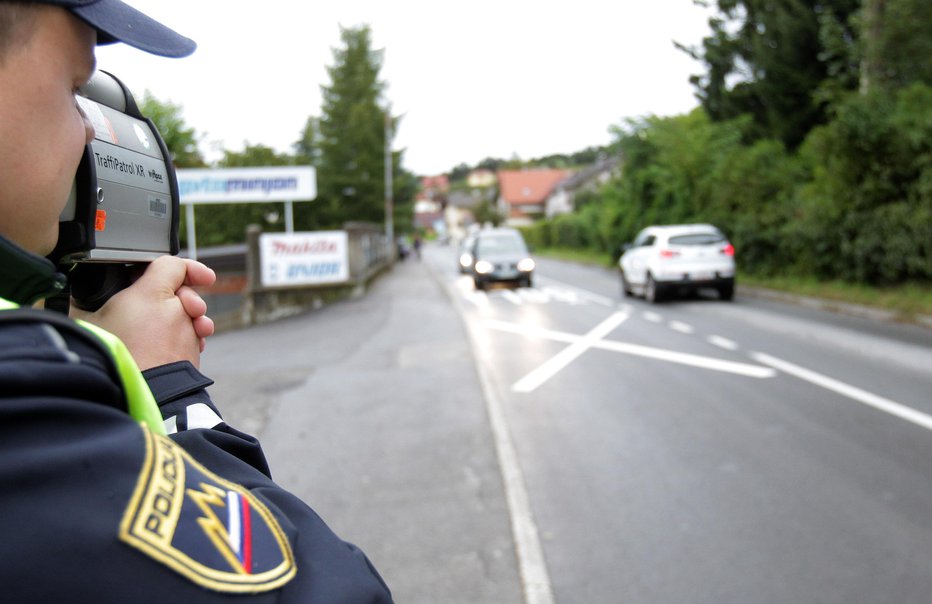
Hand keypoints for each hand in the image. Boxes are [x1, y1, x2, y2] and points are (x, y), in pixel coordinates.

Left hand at [72, 256, 215, 369]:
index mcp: (98, 301)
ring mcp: (132, 339)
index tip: (204, 277)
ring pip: (175, 313)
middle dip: (190, 298)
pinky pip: (176, 333)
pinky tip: (198, 341)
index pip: (147, 270)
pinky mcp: (149, 355)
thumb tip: (181, 267)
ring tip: (201, 329)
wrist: (161, 393)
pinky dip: (191, 333)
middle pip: (165, 292)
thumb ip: (168, 268)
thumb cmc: (150, 346)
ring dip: (195, 316)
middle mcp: (110, 319)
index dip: (180, 271)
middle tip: (195, 311)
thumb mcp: (157, 292)